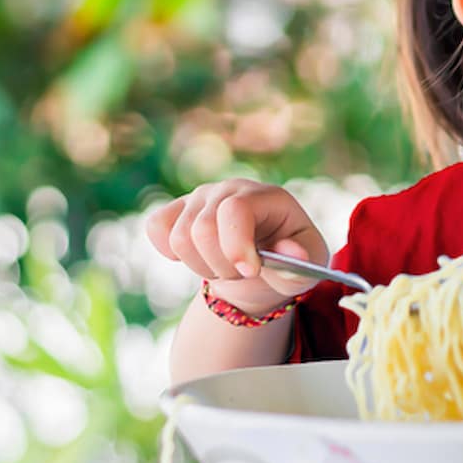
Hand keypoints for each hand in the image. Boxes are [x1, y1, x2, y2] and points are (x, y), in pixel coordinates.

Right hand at [145, 179, 327, 314]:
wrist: (261, 268)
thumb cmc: (287, 263)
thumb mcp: (305, 270)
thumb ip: (302, 264)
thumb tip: (292, 251)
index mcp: (267, 196)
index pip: (236, 210)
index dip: (236, 245)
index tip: (249, 271)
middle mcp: (230, 189)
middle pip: (203, 229)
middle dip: (221, 265)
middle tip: (241, 273)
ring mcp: (200, 197)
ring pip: (179, 238)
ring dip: (202, 266)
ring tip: (223, 267)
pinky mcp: (177, 209)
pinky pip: (156, 227)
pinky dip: (171, 252)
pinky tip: (196, 256)